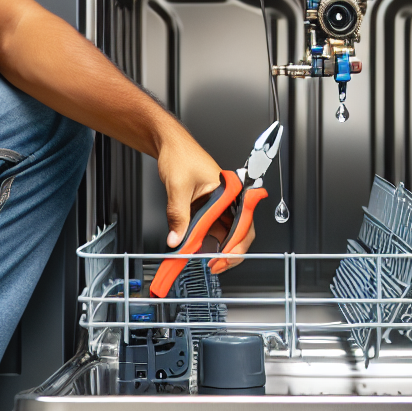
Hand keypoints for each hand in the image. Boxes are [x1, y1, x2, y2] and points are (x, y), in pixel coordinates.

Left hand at [157, 136, 256, 271]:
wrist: (170, 144)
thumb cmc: (180, 154)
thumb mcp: (178, 187)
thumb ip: (178, 215)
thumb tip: (177, 239)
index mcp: (231, 191)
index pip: (242, 223)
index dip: (235, 245)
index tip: (222, 258)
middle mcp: (228, 199)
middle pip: (239, 233)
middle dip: (230, 253)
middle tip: (216, 265)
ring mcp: (219, 206)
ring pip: (225, 234)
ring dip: (217, 250)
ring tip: (208, 262)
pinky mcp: (208, 209)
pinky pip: (211, 230)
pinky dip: (206, 242)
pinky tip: (199, 251)